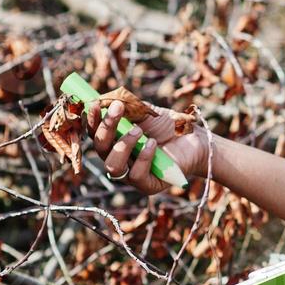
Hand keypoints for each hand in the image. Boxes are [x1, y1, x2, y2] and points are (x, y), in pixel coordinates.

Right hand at [83, 96, 210, 195]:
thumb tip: (106, 99)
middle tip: (119, 109)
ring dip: (123, 145)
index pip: (94, 133)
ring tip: (139, 131)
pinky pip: (135, 175)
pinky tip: (153, 143)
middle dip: (107, 127)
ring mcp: (130, 175)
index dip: (91, 120)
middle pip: (100, 148)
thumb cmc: (168, 126)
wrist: (194, 139)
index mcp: (114, 142)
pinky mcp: (146, 185)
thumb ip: (126, 106)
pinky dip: (143, 156)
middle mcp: (118, 159)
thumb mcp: (145, 111)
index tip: (95, 103)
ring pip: (112, 166)